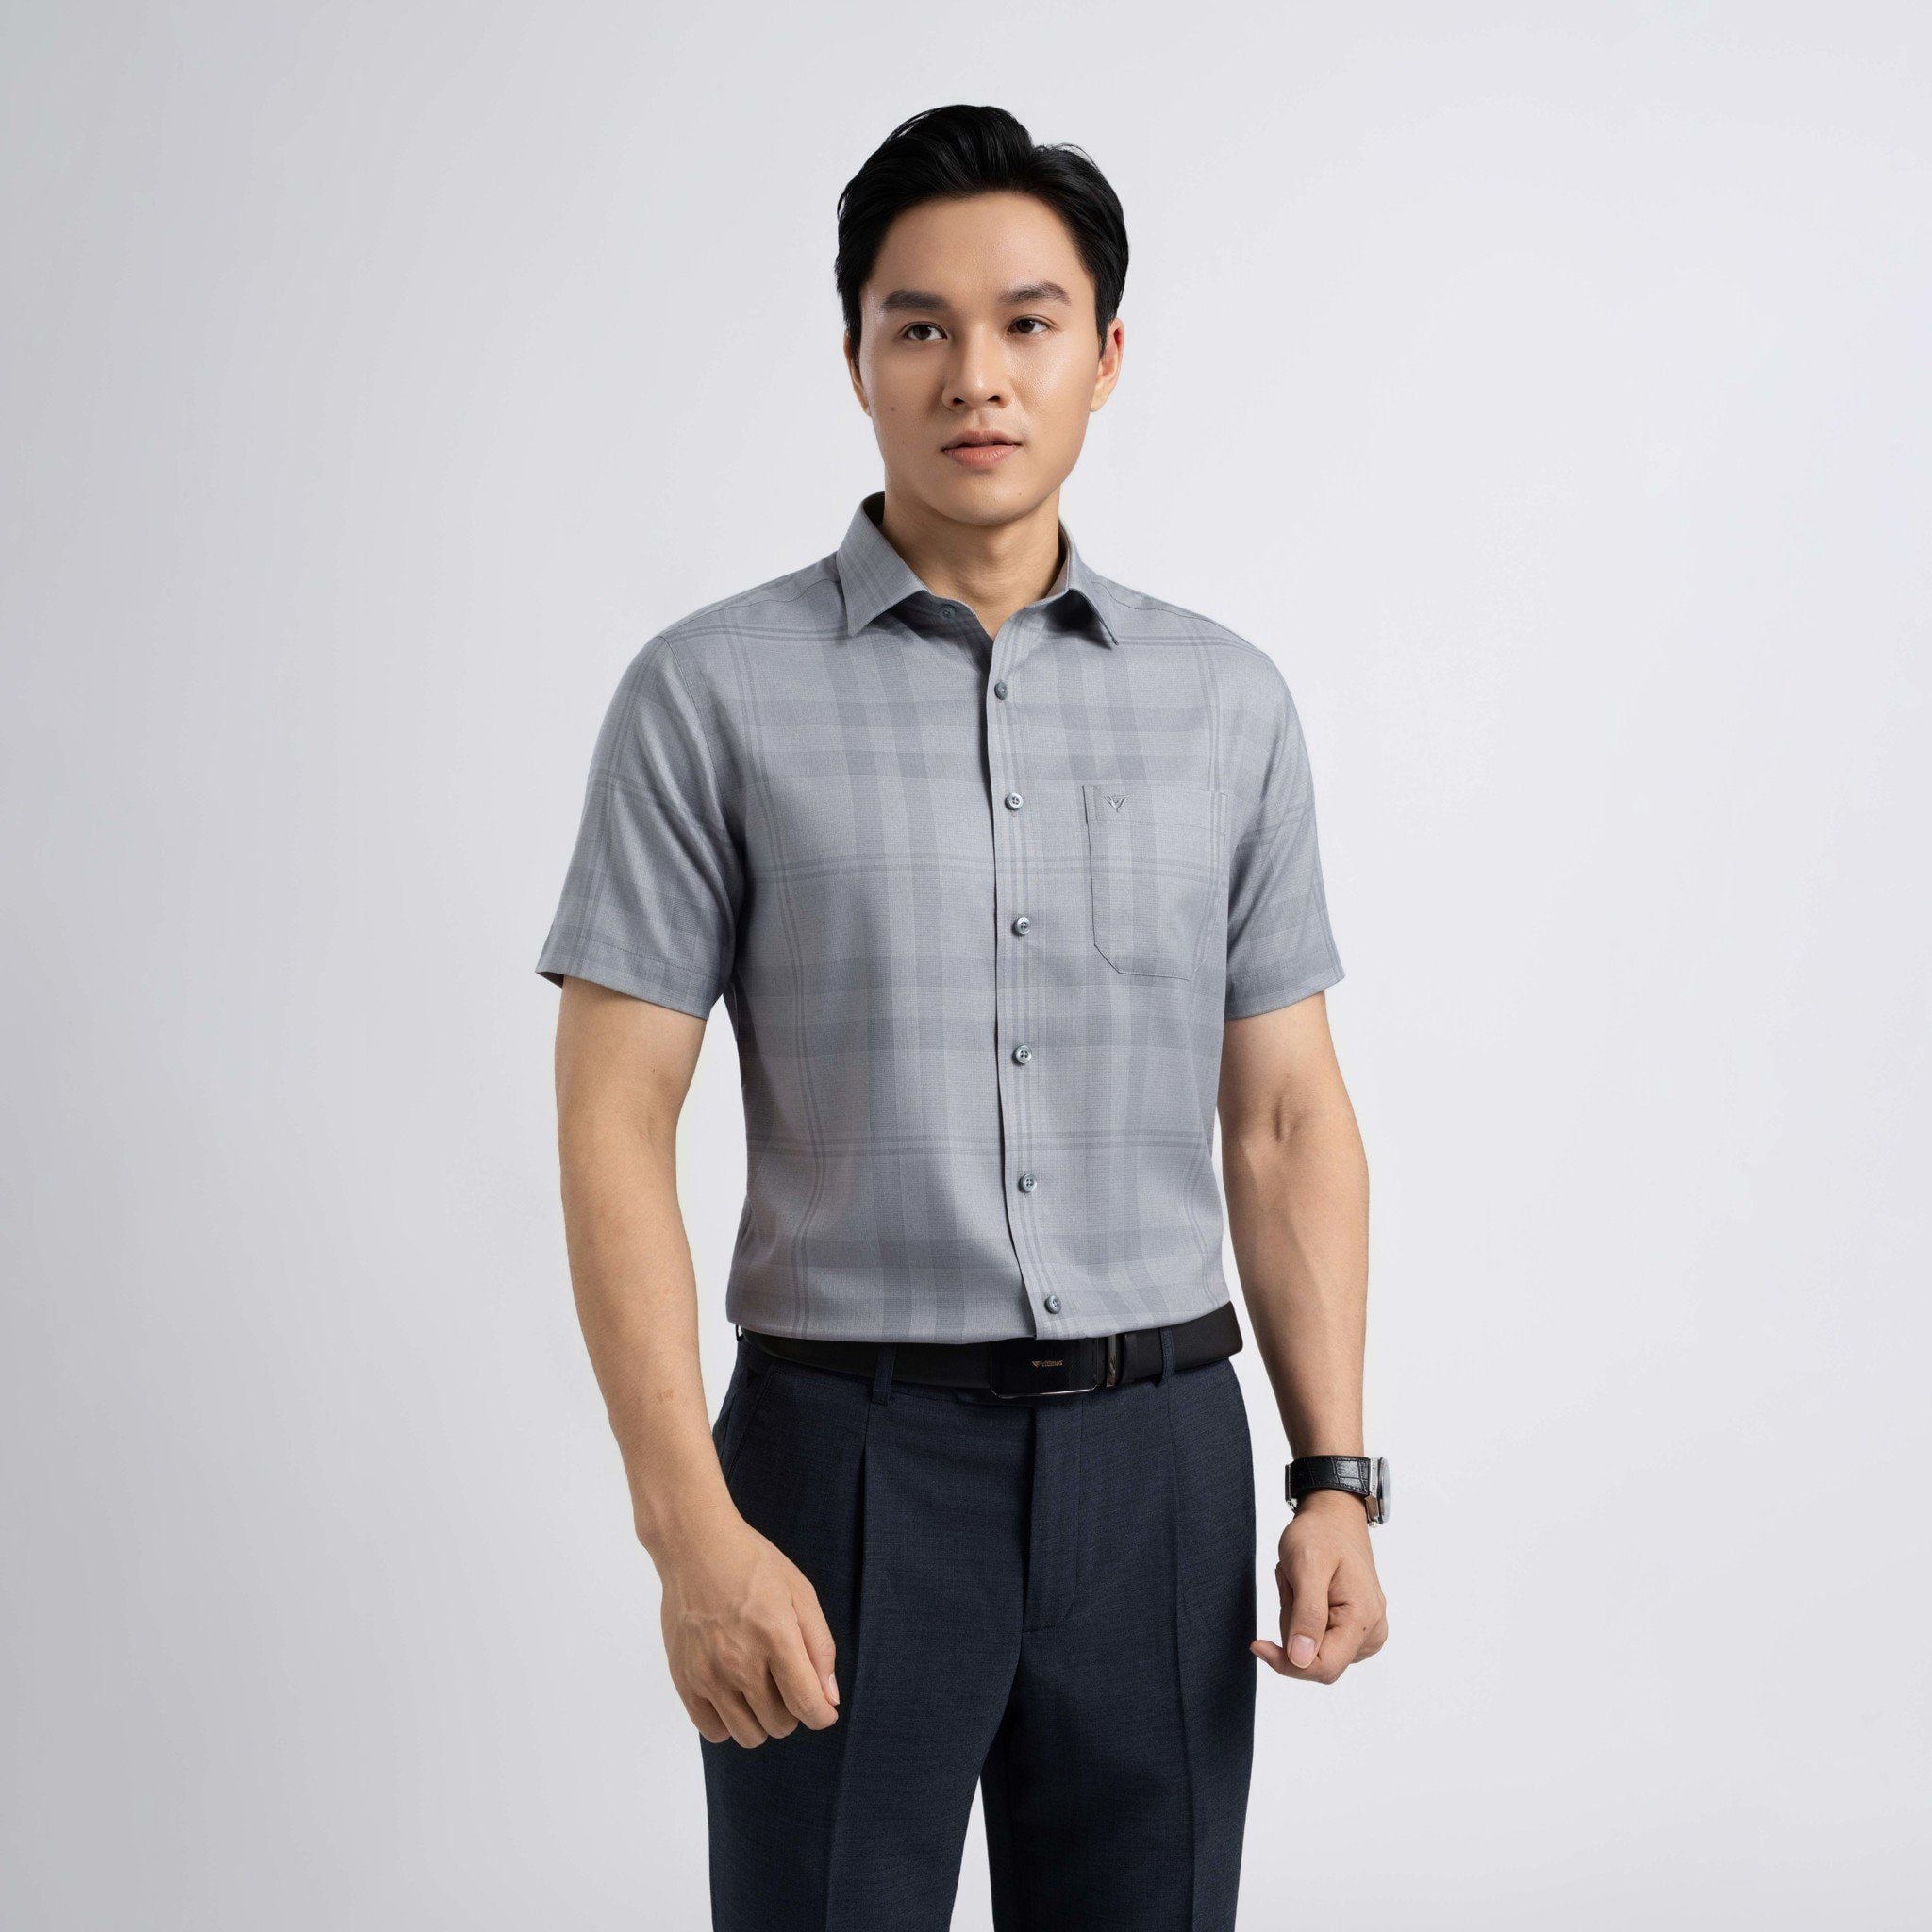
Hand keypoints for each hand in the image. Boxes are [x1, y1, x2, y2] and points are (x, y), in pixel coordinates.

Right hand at [657, 1507, 840, 1745]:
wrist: (696, 1546)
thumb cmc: (753, 1565)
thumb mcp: (800, 1593)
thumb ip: (820, 1647)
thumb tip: (829, 1698)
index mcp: (775, 1638)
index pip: (807, 1706)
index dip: (822, 1715)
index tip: (823, 1708)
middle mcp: (740, 1662)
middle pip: (779, 1724)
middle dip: (793, 1710)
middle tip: (786, 1680)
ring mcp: (708, 1674)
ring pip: (748, 1735)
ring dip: (763, 1720)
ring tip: (761, 1688)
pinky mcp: (683, 1679)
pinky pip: (713, 1731)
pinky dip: (729, 1722)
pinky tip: (734, 1694)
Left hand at [1251, 1490, 1387, 1683]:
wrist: (1333, 1518)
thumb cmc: (1320, 1535)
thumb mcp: (1307, 1566)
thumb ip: (1306, 1615)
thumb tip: (1301, 1660)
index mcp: (1364, 1619)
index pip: (1324, 1668)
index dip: (1287, 1663)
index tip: (1258, 1644)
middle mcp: (1371, 1632)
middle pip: (1315, 1659)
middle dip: (1293, 1625)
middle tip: (1292, 1584)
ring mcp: (1365, 1633)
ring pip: (1312, 1650)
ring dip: (1295, 1619)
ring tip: (1300, 1583)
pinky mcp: (1354, 1631)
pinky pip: (1316, 1639)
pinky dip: (1301, 1617)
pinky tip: (1305, 1591)